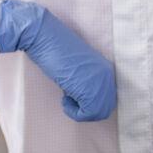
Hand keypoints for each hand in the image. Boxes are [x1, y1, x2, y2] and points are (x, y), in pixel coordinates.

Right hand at [0, 0, 115, 121]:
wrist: (45, 38)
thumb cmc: (55, 52)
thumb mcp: (78, 69)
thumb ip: (87, 82)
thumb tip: (86, 101)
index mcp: (106, 69)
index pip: (107, 99)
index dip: (89, 104)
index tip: (74, 95)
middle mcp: (107, 76)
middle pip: (104, 109)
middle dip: (86, 110)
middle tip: (70, 98)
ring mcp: (100, 83)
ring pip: (98, 113)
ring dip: (80, 111)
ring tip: (67, 98)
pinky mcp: (89, 89)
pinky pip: (88, 114)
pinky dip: (74, 112)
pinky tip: (64, 99)